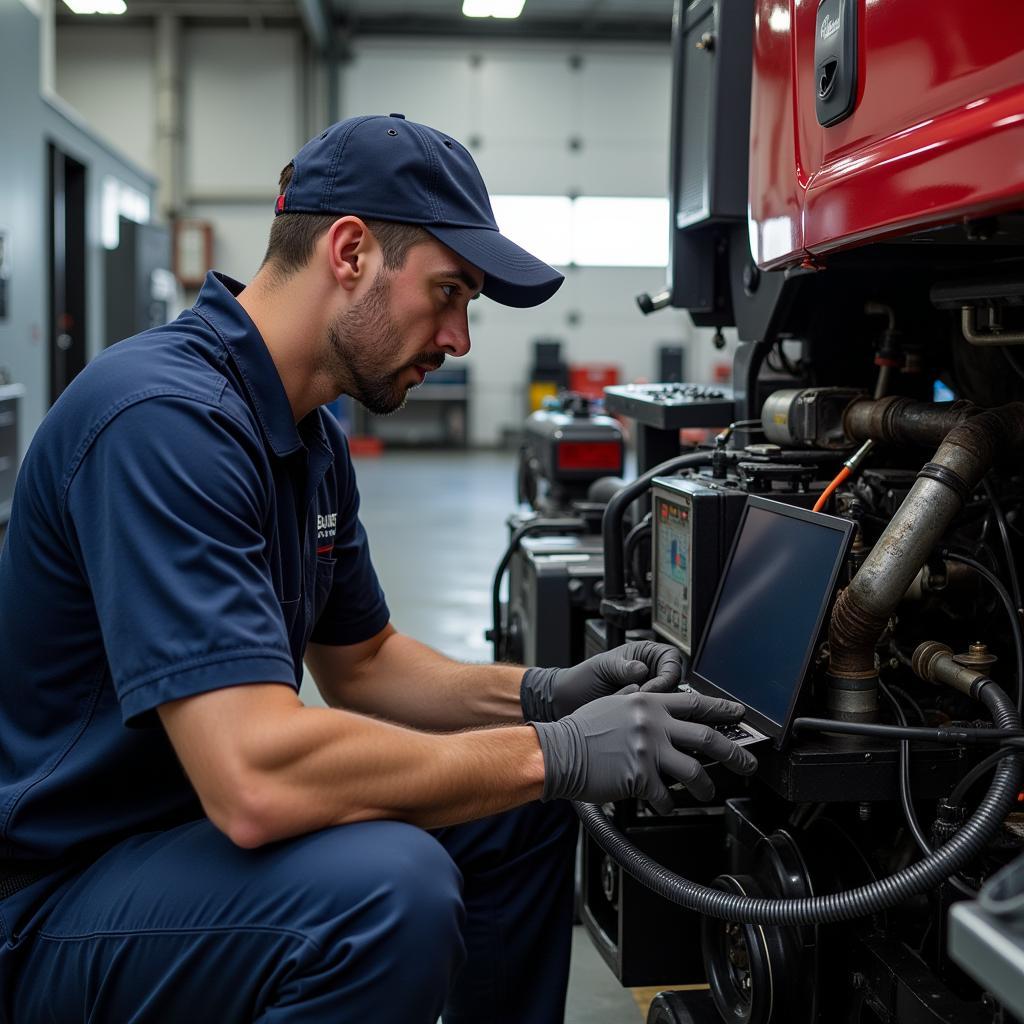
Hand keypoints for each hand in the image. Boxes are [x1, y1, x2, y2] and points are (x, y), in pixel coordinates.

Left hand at [520, 641, 684, 721]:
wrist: (566, 703)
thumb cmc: (582, 679)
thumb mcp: (602, 667)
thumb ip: (622, 667)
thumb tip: (642, 669)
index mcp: (646, 655)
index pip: (672, 661)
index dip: (666, 676)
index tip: (649, 689)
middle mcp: (652, 675)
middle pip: (677, 685)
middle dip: (663, 698)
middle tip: (645, 708)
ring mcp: (649, 697)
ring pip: (670, 705)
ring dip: (656, 712)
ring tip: (637, 719)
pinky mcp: (645, 717)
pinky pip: (657, 720)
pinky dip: (649, 724)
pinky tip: (635, 727)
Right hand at [530, 686, 757, 812]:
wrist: (559, 750)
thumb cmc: (581, 730)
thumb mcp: (615, 705)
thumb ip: (642, 708)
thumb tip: (664, 715)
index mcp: (649, 703)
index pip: (695, 704)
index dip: (722, 710)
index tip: (739, 714)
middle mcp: (653, 724)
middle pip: (708, 737)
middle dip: (735, 753)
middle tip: (747, 763)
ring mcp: (648, 751)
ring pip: (695, 771)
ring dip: (705, 786)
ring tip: (707, 793)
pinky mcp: (640, 777)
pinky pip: (665, 796)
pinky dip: (668, 805)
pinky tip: (666, 806)